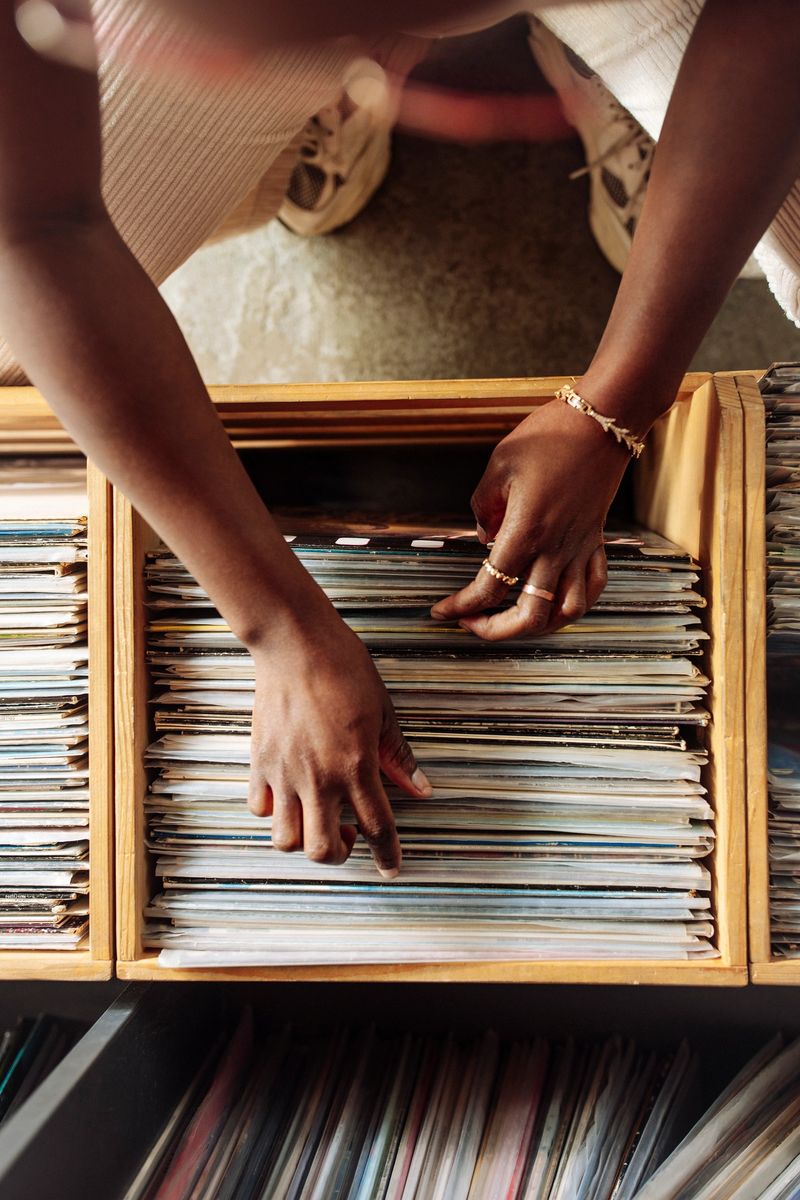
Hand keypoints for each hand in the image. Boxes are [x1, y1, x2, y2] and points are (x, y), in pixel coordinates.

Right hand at [247, 605, 431, 877]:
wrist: (295, 643)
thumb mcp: (383, 711)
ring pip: (287, 839)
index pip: (378, 826)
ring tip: (317, 820)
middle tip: (349, 839)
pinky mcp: (260, 762)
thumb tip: (420, 787)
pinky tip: (289, 797)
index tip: (391, 867)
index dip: (388, 854)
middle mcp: (319, 777)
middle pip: (324, 849)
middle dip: (341, 855)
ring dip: (304, 840)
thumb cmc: (341, 667)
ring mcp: (285, 773)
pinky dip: (273, 813)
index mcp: (356, 765)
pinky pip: (260, 808)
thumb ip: (398, 756)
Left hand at [430, 397, 630, 639]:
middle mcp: (556, 549)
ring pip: (566, 613)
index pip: (490, 588)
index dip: (461, 607)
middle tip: (472, 622)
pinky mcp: (596, 541)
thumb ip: (483, 507)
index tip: (442, 611)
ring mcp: (580, 548)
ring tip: (512, 619)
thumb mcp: (498, 466)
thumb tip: (483, 536)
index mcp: (526, 532)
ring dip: (537, 627)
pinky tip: (554, 602)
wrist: (603, 421)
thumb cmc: (550, 436)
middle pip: (529, 616)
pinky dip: (573, 605)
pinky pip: (592, 588)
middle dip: (495, 630)